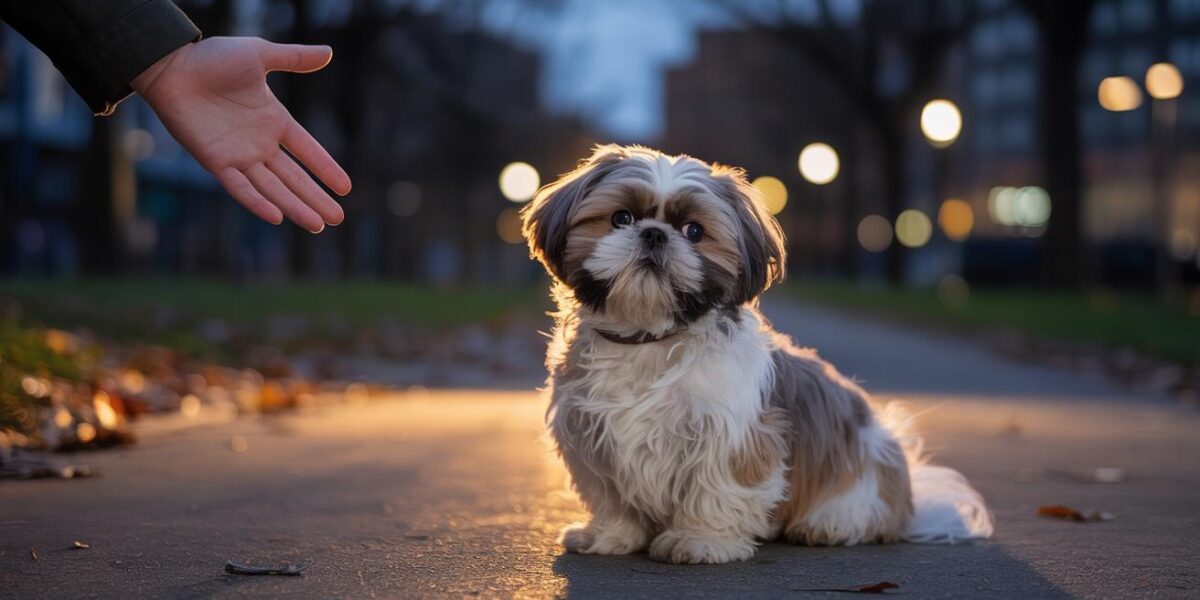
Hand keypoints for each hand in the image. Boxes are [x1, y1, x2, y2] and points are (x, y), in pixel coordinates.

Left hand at [132, 37, 350, 232]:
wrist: (172, 65)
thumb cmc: (212, 58)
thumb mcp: (260, 54)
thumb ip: (294, 58)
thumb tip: (329, 53)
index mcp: (273, 120)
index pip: (307, 150)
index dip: (325, 168)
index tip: (345, 188)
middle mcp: (259, 144)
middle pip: (294, 177)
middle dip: (316, 198)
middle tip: (337, 219)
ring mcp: (238, 155)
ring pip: (273, 188)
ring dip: (295, 207)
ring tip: (317, 225)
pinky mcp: (215, 162)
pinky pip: (239, 187)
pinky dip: (256, 203)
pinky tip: (277, 217)